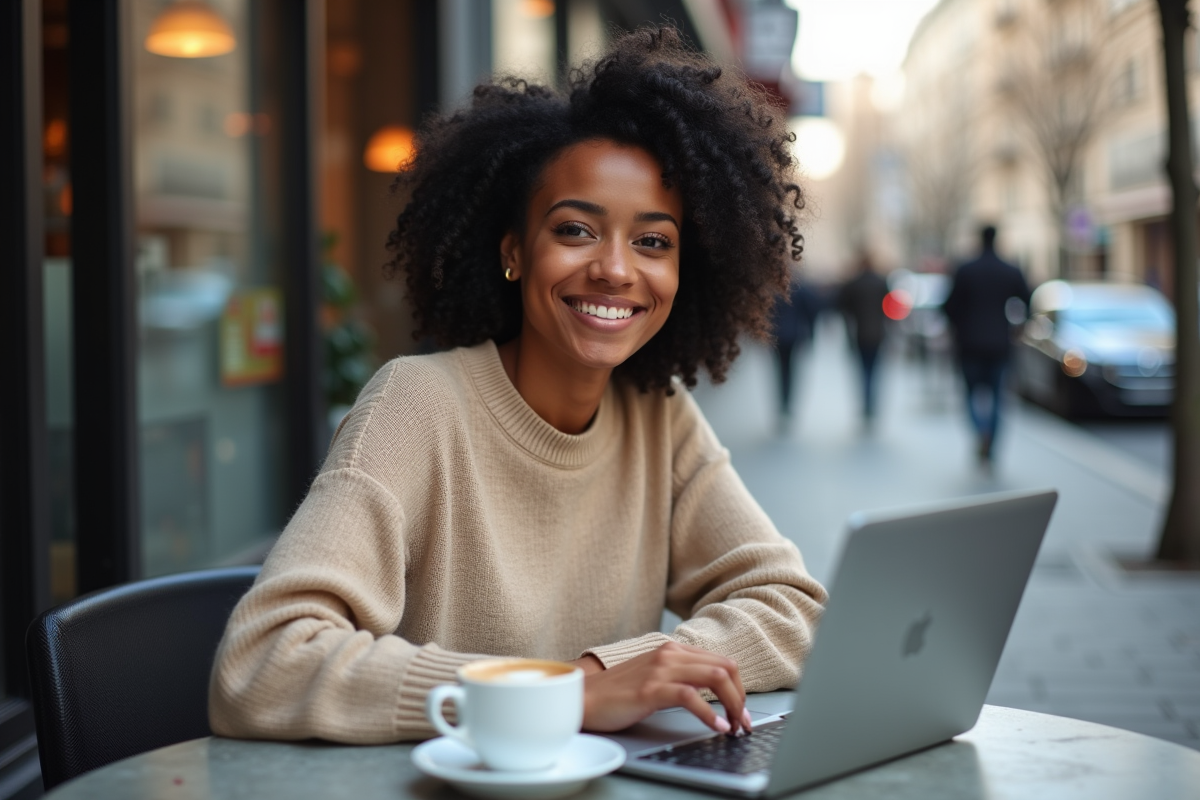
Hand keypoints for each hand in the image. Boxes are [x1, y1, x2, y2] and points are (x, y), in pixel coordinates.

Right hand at [567, 642, 750, 734]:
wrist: (583, 698)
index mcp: (672, 650)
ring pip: (715, 676)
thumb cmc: (617, 693)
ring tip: (735, 726)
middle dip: (741, 697)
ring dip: (733, 704)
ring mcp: (660, 669)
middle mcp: (669, 654)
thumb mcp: (654, 677)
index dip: (738, 687)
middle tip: (742, 721)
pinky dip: (711, 714)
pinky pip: (691, 696)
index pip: (722, 661)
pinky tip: (717, 727)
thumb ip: (680, 678)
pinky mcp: (650, 689)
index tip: (741, 711)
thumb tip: (713, 695)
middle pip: (725, 667)